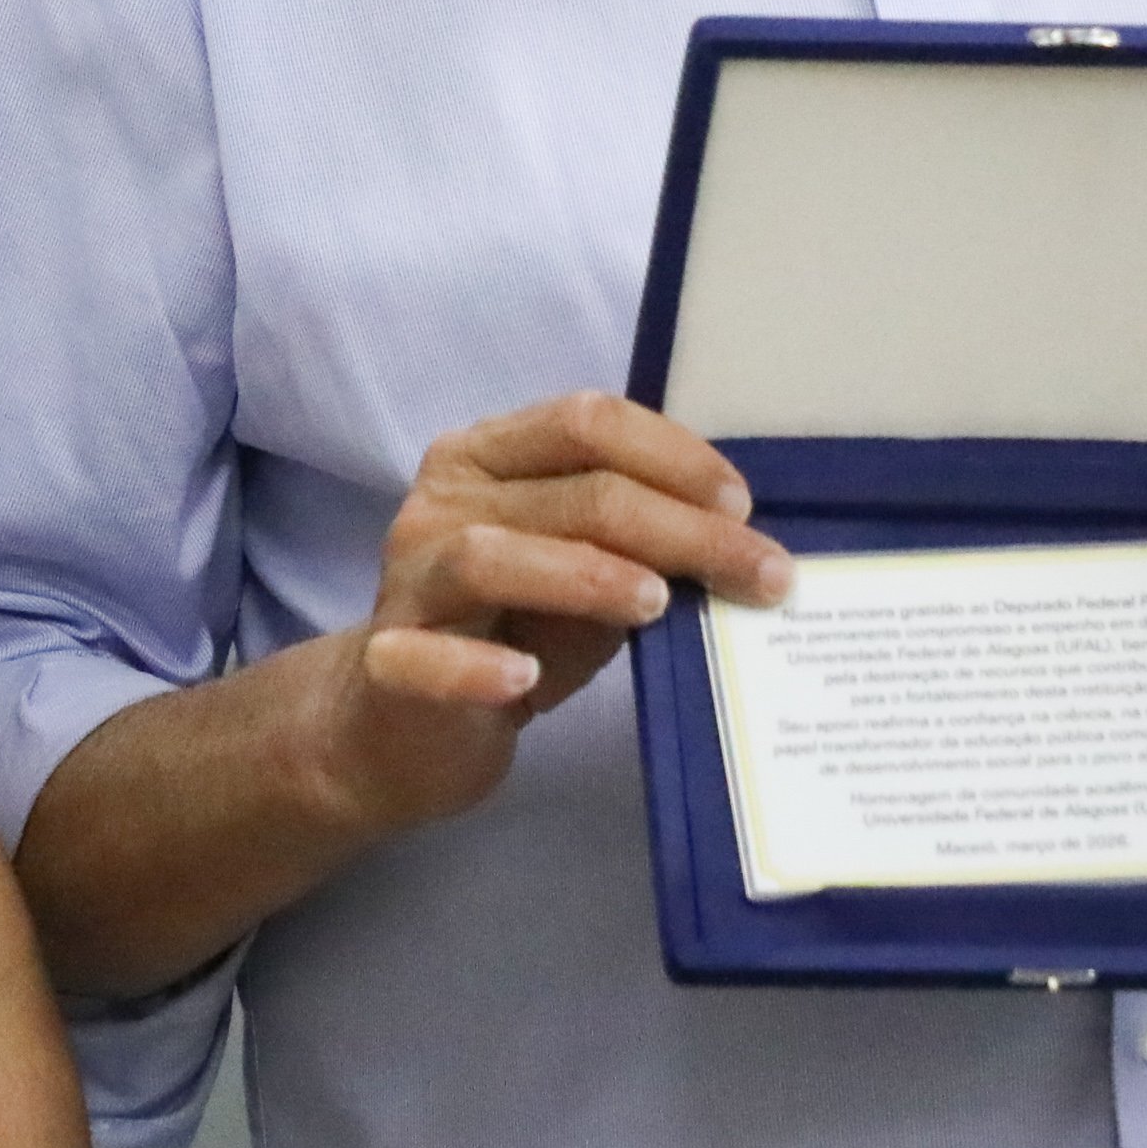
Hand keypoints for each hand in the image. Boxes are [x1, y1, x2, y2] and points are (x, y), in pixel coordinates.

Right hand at [309, 392, 790, 835]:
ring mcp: (408, 582)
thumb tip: (744, 541)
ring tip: (658, 604)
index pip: (584, 422)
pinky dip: (474, 666)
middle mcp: (440, 502)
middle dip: (678, 529)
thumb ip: (637, 546)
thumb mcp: (583, 575)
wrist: (406, 726)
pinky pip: (423, 658)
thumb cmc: (510, 633)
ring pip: (489, 556)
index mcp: (487, 457)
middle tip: (759, 574)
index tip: (744, 507)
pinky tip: (523, 680)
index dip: (673, 455)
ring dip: (585, 575)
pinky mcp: (387, 664)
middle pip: (567, 492)